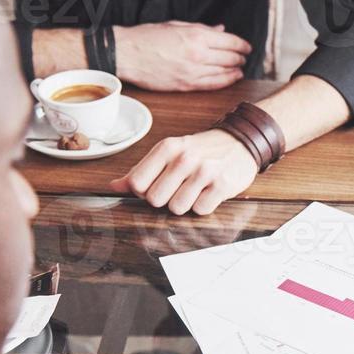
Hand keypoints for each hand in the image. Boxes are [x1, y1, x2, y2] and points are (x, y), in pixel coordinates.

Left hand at [110, 128, 258, 213]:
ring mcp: (204, 171)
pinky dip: (203, 206)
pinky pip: (201, 210)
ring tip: (195, 189)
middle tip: (178, 189)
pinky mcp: (222, 185)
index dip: (143, 192)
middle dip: (165, 199)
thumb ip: (141, 171)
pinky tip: (209, 192)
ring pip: (177, 208)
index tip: (156, 185)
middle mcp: (185, 158)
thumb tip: (113, 186)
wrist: (240, 143)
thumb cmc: (201, 150)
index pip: (137, 183)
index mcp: (167, 148)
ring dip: (185, 204)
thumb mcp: (169, 153)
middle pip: (155, 200)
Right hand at [115, 21, 251, 91]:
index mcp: (197, 36)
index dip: (242, 45)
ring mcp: (193, 72)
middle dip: (240, 57)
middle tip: (244, 57)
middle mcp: (199, 54)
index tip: (247, 46)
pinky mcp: (186, 85)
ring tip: (240, 68)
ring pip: (224, 73)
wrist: (127, 55)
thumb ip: (202, 28)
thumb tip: (221, 30)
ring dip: (236, 70)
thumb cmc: (148, 37)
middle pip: (231, 58)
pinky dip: (225, 81)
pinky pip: (212, 85)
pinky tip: (232, 78)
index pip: (231, 42)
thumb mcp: (176, 25)